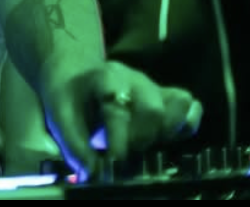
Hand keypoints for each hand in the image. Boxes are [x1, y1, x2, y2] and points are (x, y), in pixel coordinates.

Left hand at [41, 60, 201, 180]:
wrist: (76, 74)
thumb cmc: (69, 97)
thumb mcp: (60, 117)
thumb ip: (75, 147)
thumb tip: (94, 175)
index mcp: (105, 78)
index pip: (119, 108)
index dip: (118, 139)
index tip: (112, 161)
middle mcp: (134, 79)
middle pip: (153, 110)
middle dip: (141, 139)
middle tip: (125, 153)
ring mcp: (154, 86)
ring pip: (178, 105)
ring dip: (166, 133)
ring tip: (146, 145)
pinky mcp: (167, 96)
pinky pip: (190, 106)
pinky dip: (185, 125)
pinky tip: (165, 138)